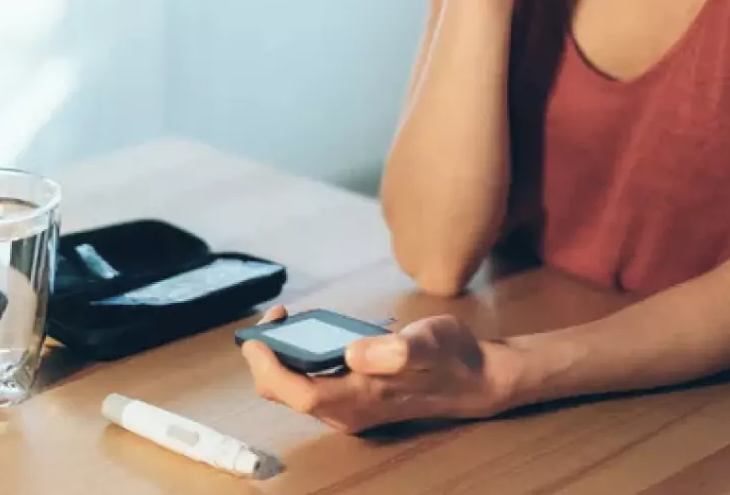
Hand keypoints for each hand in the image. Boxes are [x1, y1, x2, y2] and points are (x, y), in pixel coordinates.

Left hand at [240, 306, 514, 434]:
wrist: (473, 378)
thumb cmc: (449, 358)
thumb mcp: (428, 344)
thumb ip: (395, 351)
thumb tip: (354, 352)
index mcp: (358, 399)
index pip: (296, 392)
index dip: (269, 367)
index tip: (257, 338)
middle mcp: (346, 410)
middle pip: (286, 392)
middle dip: (268, 357)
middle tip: (276, 319)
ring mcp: (349, 407)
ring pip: (294, 389)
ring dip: (281, 357)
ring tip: (288, 321)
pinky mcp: (353, 397)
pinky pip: (309, 383)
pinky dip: (298, 359)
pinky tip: (311, 334)